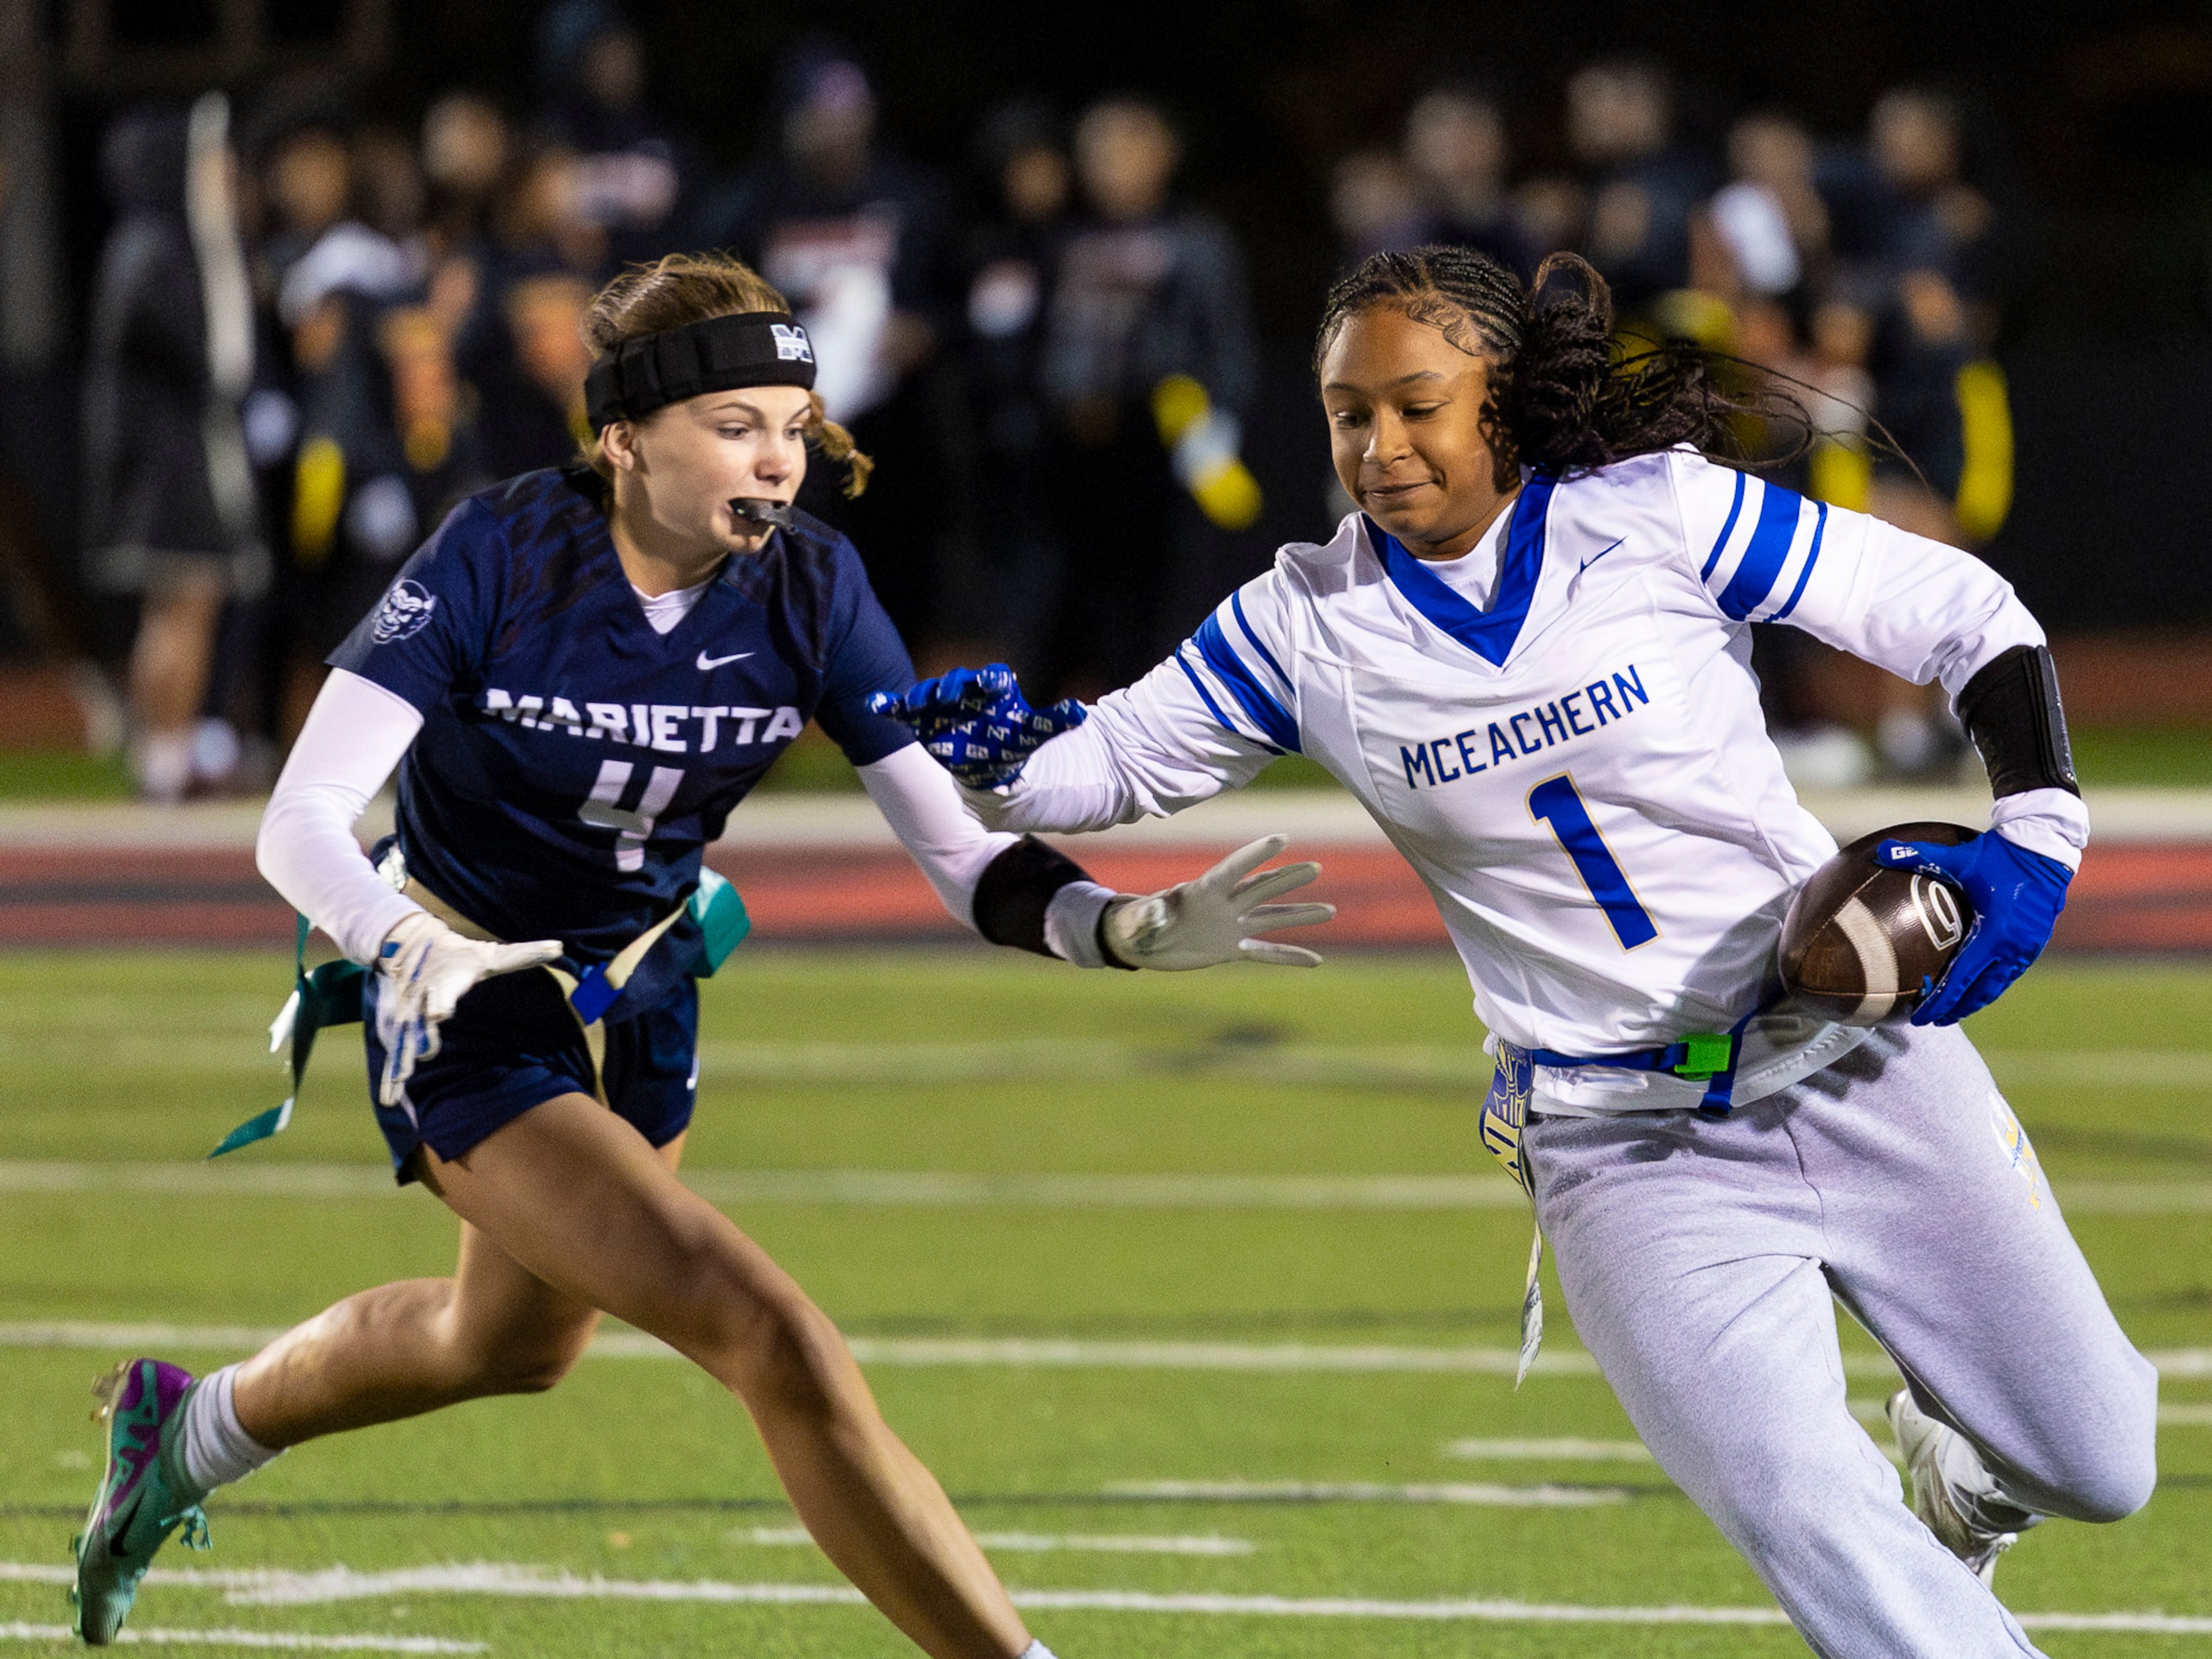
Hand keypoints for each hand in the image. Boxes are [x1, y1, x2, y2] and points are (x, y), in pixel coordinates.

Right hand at [374, 912, 561, 1105]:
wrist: (415, 946)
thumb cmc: (465, 955)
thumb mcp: (495, 954)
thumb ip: (527, 954)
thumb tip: (560, 946)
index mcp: (448, 981)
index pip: (444, 992)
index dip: (441, 1002)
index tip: (440, 1015)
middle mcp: (424, 999)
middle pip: (419, 1019)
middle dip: (420, 1037)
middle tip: (423, 1054)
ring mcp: (409, 1015)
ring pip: (403, 1041)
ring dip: (401, 1064)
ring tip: (398, 1089)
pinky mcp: (401, 1027)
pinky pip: (396, 1053)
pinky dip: (392, 1076)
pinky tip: (391, 1100)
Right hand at [866, 665, 1085, 787]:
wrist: (985, 763)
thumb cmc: (1009, 742)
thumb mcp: (1030, 734)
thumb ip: (1053, 721)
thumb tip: (1081, 713)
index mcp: (991, 691)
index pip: (991, 681)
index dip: (991, 681)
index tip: (995, 682)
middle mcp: (963, 693)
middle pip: (954, 684)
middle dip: (950, 687)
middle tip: (948, 692)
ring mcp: (939, 707)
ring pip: (928, 697)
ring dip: (919, 699)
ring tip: (913, 704)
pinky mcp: (919, 721)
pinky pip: (900, 711)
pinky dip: (887, 706)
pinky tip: (874, 705)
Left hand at [1102, 835, 1335, 969]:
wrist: (1140, 943)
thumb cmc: (1137, 924)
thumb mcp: (1141, 918)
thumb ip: (1153, 913)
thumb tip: (1156, 911)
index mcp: (1202, 890)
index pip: (1233, 869)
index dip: (1255, 854)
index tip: (1281, 839)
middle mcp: (1223, 904)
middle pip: (1261, 888)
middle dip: (1287, 879)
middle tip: (1315, 868)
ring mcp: (1231, 926)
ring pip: (1271, 918)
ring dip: (1299, 915)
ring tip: (1330, 911)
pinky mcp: (1231, 949)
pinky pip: (1265, 953)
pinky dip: (1288, 956)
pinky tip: (1314, 960)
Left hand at [1874, 831, 2071, 1025]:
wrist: (2045, 846)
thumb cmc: (1999, 853)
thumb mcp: (1959, 856)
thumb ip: (1918, 855)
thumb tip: (1880, 851)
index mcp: (1994, 934)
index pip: (1961, 979)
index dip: (1940, 1002)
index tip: (1921, 1017)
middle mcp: (2013, 947)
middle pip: (1981, 992)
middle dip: (1956, 1010)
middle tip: (1932, 1022)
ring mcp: (2028, 947)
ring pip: (1998, 986)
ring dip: (1975, 1001)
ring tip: (1953, 1011)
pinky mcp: (2035, 942)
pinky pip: (2010, 972)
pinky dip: (1991, 984)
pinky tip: (1976, 986)